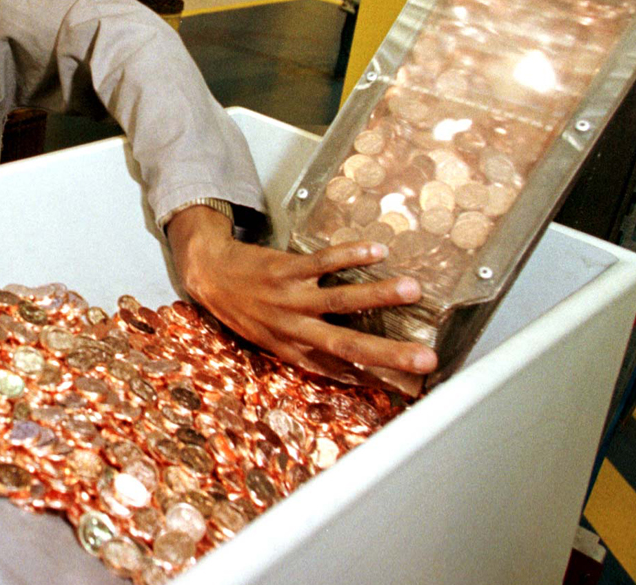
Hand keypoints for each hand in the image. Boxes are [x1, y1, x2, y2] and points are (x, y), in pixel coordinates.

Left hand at [166, 205, 436, 394]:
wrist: (209, 276)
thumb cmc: (247, 312)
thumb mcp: (274, 343)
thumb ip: (312, 354)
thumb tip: (357, 371)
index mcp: (295, 353)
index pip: (342, 371)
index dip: (377, 379)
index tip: (415, 385)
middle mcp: (294, 330)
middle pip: (348, 347)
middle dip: (389, 354)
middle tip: (427, 358)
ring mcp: (290, 299)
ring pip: (340, 301)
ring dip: (378, 295)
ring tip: (413, 290)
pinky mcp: (286, 269)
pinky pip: (322, 262)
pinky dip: (351, 255)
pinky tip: (378, 250)